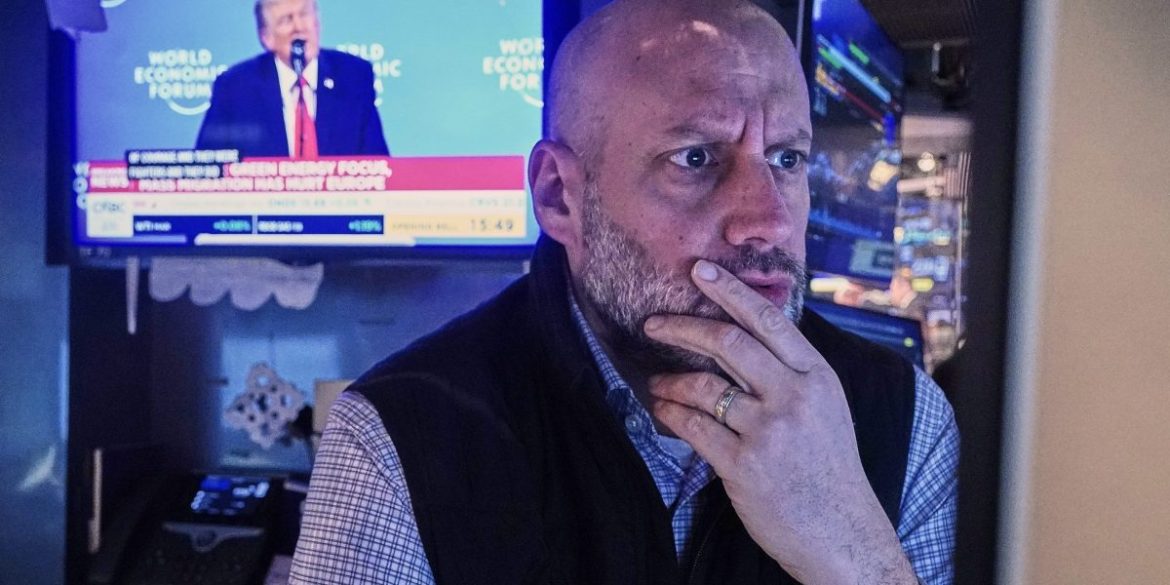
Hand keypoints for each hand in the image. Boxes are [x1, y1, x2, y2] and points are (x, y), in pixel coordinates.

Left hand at [643, 260, 915, 584]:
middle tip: (654, 324)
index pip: (768, 320)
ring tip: (656, 383)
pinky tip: (662, 410)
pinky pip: (693, 426)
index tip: (699, 270)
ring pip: (703, 385)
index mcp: (817, 375)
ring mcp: (769, 431)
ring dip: (670, 380)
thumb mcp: (825, 406)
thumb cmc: (827, 466)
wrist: (840, 531)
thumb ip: (791, 371)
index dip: (730, 290)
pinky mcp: (744, 464)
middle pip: (728, 343)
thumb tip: (744, 333)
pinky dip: (670, 413)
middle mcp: (795, 397)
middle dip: (683, 326)